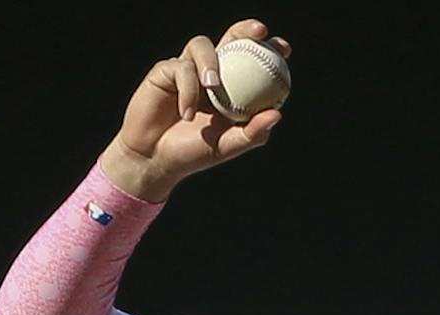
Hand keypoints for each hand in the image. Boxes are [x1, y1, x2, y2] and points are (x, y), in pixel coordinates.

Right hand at [98, 21, 289, 201]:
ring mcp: (188, 69)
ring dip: (210, 63)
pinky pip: (181, 68)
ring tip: (212, 87)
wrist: (155, 159)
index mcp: (230, 89)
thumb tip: (278, 114)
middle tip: (260, 32)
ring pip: (202, 46)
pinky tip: (186, 114)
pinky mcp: (165, 70)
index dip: (267, 50)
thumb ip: (252, 132)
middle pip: (230, 39)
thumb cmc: (192, 153)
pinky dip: (187, 90)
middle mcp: (210, 74)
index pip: (250, 63)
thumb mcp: (227, 146)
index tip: (284, 49)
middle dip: (245, 29)